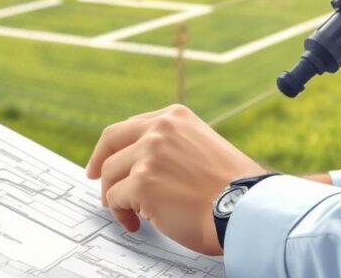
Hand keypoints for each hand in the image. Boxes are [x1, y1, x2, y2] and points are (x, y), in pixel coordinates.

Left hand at [85, 104, 267, 254]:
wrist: (245, 208)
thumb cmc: (232, 188)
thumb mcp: (203, 147)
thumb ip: (173, 146)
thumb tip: (143, 163)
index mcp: (175, 118)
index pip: (130, 126)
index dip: (112, 146)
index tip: (104, 159)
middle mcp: (160, 129)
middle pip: (110, 142)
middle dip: (98, 164)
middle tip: (95, 179)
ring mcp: (149, 155)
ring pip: (110, 175)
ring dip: (115, 197)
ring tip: (129, 213)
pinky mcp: (141, 183)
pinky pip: (115, 199)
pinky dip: (121, 214)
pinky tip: (136, 224)